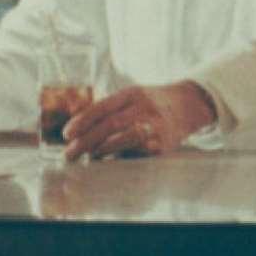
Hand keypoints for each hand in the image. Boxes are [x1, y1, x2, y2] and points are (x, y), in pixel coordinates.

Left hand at [62, 79, 219, 158]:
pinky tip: (109, 161)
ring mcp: (155, 126)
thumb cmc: (149, 104)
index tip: (67, 134)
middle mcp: (144, 107)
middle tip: (69, 153)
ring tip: (88, 157)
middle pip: (111, 124)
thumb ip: (108, 110)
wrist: (188, 107)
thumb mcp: (131, 97)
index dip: (82, 121)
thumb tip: (77, 130)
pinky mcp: (162, 145)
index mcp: (132, 93)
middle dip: (86, 140)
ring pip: (124, 139)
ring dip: (102, 150)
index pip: (103, 106)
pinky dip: (120, 158)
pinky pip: (136, 153)